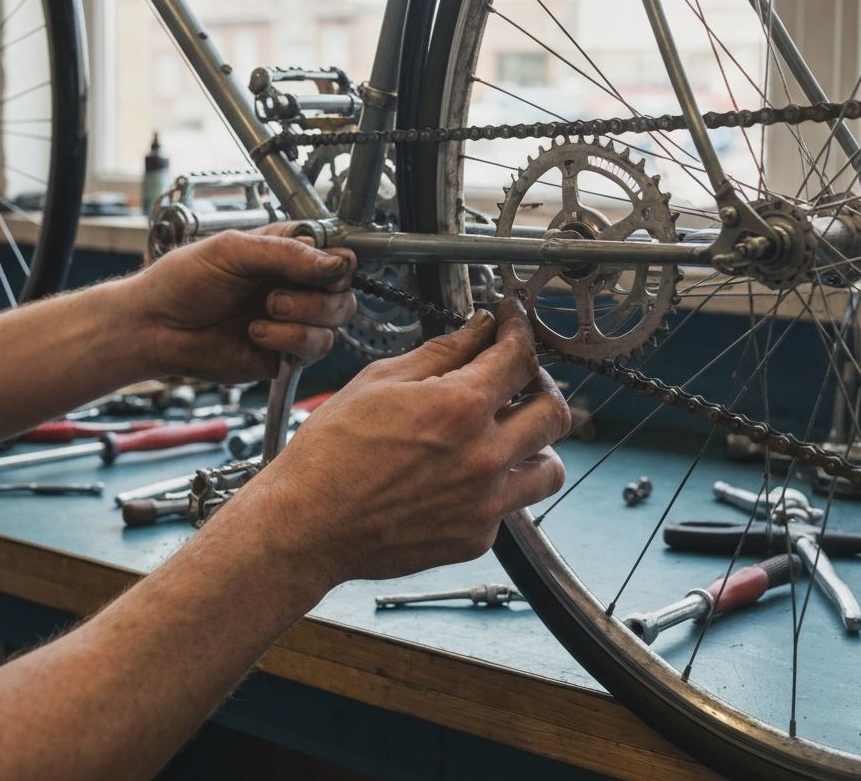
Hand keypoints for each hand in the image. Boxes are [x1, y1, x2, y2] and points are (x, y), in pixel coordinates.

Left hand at [129, 225, 356, 381]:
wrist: (154, 327)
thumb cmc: (182, 281)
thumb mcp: (232, 250)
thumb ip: (287, 252)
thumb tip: (334, 263)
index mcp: (288, 252)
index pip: (339, 255)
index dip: (337, 265)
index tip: (322, 270)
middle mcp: (296, 285)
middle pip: (344, 292)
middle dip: (316, 298)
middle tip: (275, 297)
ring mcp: (294, 320)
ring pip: (334, 324)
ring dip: (300, 321)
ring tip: (263, 315)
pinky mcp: (286, 352)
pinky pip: (314, 350)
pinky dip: (288, 341)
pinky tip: (257, 335)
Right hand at [257, 299, 568, 585]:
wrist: (306, 526)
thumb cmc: (330, 454)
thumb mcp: (380, 381)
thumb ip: (441, 352)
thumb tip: (479, 329)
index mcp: (459, 408)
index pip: (519, 358)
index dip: (519, 331)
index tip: (512, 323)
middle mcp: (483, 457)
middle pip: (554, 412)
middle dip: (541, 383)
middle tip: (518, 376)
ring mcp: (485, 504)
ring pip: (550, 467)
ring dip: (536, 443)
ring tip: (507, 432)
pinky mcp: (476, 538)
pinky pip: (512, 504)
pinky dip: (499, 483)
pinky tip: (466, 472)